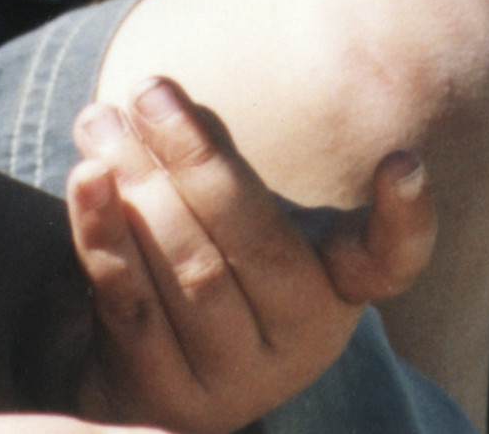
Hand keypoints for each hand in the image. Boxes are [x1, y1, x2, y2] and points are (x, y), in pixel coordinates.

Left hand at [63, 78, 433, 433]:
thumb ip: (217, 162)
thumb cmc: (209, 260)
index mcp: (335, 286)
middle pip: (257, 244)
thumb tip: (168, 107)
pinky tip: (84, 178)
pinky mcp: (168, 396)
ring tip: (99, 119)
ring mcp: (235, 380)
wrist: (153, 364)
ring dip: (137, 183)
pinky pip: (130, 303)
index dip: (404, 219)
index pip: (387, 260)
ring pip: (188, 270)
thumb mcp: (239, 216)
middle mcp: (300, 342)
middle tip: (148, 92)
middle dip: (196, 159)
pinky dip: (103, 234)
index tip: (402, 163)